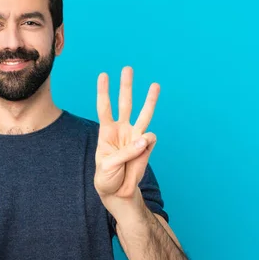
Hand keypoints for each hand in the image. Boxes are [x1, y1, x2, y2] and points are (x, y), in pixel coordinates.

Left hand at [94, 66, 159, 201]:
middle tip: (127, 68)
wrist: (118, 191)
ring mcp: (135, 136)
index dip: (104, 92)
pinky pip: (150, 139)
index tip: (103, 75)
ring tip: (155, 85)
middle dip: (126, 86)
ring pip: (144, 113)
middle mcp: (122, 130)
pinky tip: (141, 150)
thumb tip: (145, 139)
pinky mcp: (147, 146)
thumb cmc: (107, 176)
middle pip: (125, 103)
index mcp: (106, 131)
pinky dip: (146, 143)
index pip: (104, 107)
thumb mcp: (108, 165)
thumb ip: (126, 151)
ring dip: (149, 99)